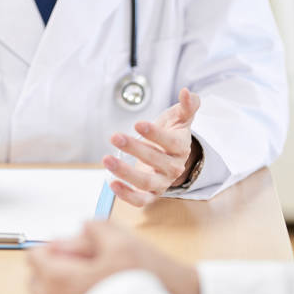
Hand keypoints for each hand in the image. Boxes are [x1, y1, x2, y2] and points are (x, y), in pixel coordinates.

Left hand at [27, 221, 199, 293]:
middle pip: (39, 280)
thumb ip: (97, 228)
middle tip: (88, 268)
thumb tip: (84, 226)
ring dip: (65, 293)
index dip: (56, 247)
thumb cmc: (141, 291)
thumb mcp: (124, 243)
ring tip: (97, 289)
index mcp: (56, 279)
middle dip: (57, 270)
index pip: (35, 255)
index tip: (75, 250)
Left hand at [103, 88, 200, 206]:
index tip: (138, 123)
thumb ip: (187, 106)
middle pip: (155, 160)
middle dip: (134, 148)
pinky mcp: (150, 194)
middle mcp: (173, 168)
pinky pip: (140, 200)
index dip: (155, 134)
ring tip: (107, 159)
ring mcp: (162, 183)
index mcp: (181, 148)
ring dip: (125, 172)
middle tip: (115, 137)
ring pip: (145, 182)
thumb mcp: (180, 119)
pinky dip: (127, 195)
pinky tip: (111, 183)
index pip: (171, 142)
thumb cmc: (172, 134)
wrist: (170, 157)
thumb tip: (186, 92)